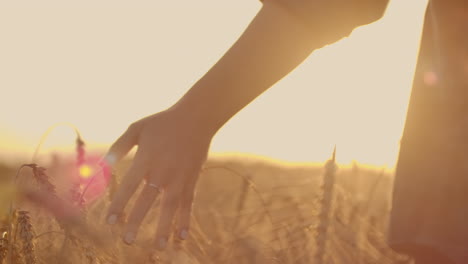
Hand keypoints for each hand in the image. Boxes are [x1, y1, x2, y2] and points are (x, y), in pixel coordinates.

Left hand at [104, 107, 212, 249]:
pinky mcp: (192, 180)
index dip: (118, 204)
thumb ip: (120, 146)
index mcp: (146, 158)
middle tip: (126, 240)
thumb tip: (104, 165)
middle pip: (147, 200)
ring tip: (158, 247)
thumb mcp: (137, 128)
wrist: (196, 118)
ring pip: (170, 207)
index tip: (109, 221)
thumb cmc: (163, 122)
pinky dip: (185, 220)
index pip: (128, 186)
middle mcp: (163, 171)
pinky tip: (181, 236)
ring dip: (163, 227)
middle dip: (136, 221)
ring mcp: (179, 177)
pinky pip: (188, 203)